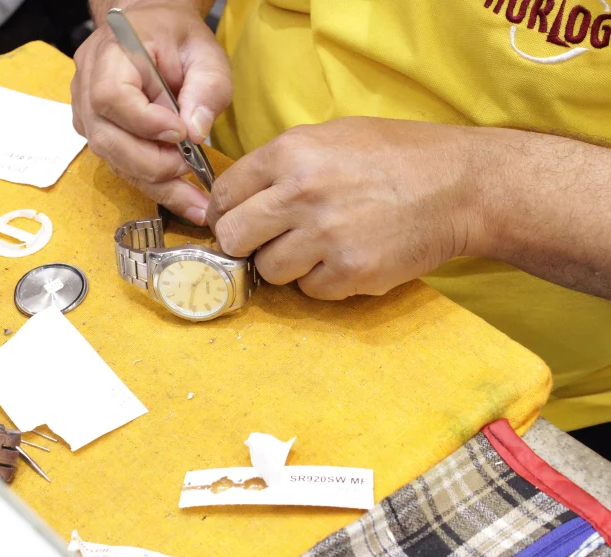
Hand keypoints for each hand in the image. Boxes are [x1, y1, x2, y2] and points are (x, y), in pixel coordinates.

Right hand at [71, 1, 231, 224]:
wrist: (150, 33)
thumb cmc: (177, 40)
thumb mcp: (205, 55)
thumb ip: (206, 89)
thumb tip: (195, 134)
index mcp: (110, 55)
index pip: (111, 97)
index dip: (145, 123)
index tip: (181, 133)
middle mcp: (87, 88)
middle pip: (108, 140)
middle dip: (154, 164)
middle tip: (193, 167)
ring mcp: (87, 115)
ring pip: (114, 162)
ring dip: (158, 183)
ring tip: (196, 200)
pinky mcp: (98, 136)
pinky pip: (122, 167)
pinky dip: (154, 184)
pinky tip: (183, 196)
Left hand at [206, 117, 484, 299]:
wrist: (462, 185)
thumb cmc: (398, 156)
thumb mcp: (333, 136)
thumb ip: (283, 163)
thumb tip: (242, 196)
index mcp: (291, 152)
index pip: (224, 195)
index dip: (224, 214)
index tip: (232, 223)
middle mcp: (301, 194)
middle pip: (234, 238)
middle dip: (245, 245)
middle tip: (266, 243)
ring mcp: (325, 236)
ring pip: (269, 270)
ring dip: (287, 265)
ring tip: (320, 247)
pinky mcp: (351, 271)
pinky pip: (310, 290)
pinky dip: (323, 281)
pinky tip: (348, 258)